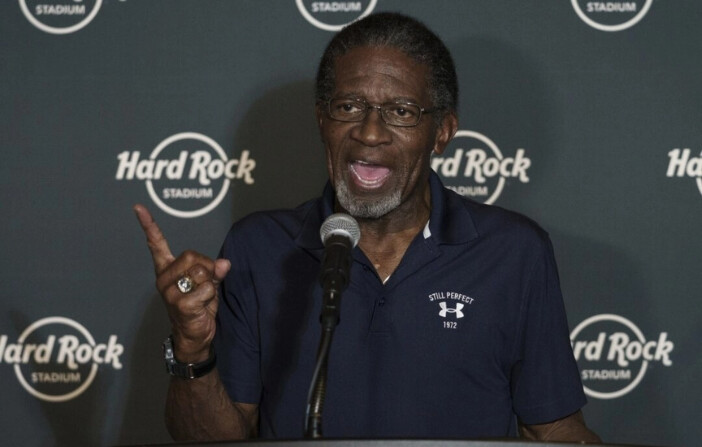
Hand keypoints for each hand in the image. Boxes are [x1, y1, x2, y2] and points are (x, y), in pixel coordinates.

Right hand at [134, 204, 230, 362]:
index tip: (138, 208)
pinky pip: (206, 289)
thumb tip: (225, 263)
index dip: (148, 226)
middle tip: (205, 283)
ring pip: (201, 273)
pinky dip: (210, 297)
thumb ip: (214, 269)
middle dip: (207, 268)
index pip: (156, 244)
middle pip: (192, 256)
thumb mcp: (208, 282)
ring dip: (210, 285)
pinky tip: (202, 307)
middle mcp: (164, 278)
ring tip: (202, 297)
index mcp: (167, 269)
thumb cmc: (199, 305)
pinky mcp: (179, 304)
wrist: (194, 334)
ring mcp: (169, 292)